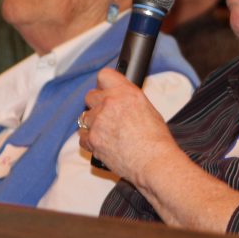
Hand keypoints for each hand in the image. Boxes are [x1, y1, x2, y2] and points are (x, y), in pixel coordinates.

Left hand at [79, 68, 178, 184]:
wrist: (154, 162)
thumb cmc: (156, 140)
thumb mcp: (147, 109)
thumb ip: (128, 100)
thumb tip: (119, 99)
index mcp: (126, 92)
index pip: (104, 76)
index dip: (103, 84)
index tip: (104, 90)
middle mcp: (110, 103)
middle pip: (90, 96)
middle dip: (96, 105)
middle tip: (106, 116)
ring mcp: (98, 121)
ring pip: (84, 117)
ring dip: (93, 124)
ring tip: (108, 135)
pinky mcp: (92, 139)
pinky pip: (82, 136)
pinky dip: (90, 141)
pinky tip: (103, 144)